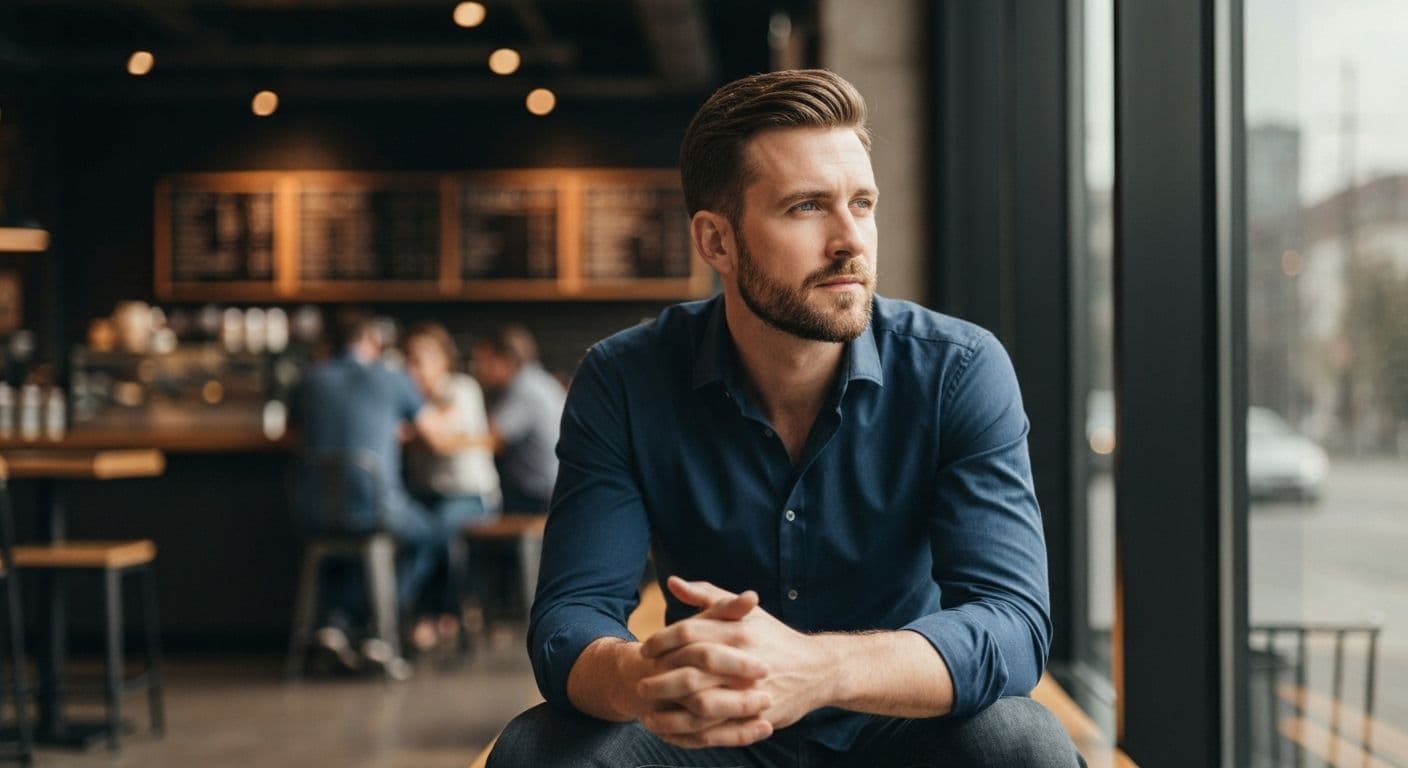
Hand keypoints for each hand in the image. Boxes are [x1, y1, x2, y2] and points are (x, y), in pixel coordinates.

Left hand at [640, 577, 834, 740]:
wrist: (818, 669)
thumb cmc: (774, 638)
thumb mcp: (745, 611)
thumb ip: (707, 595)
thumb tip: (671, 582)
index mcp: (738, 631)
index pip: (689, 634)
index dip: (661, 642)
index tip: (645, 650)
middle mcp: (743, 661)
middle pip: (691, 673)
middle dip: (661, 681)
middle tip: (641, 685)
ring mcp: (751, 693)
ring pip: (701, 707)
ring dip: (670, 714)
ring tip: (649, 714)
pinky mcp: (756, 718)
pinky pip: (717, 732)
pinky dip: (690, 736)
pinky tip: (672, 732)